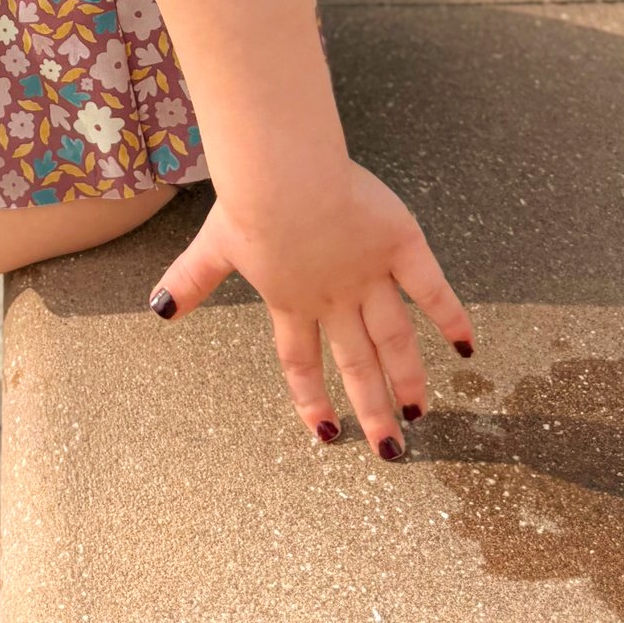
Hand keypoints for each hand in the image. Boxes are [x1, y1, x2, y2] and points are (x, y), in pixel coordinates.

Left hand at [145, 159, 473, 454]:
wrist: (284, 173)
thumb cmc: (248, 201)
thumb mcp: (215, 244)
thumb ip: (191, 280)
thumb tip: (156, 311)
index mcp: (291, 299)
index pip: (300, 361)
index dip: (311, 398)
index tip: (325, 433)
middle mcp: (333, 297)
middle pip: (356, 362)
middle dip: (372, 408)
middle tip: (390, 449)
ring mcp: (369, 274)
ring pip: (394, 337)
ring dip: (407, 377)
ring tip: (421, 412)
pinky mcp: (399, 243)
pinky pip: (431, 287)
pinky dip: (450, 316)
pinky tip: (467, 348)